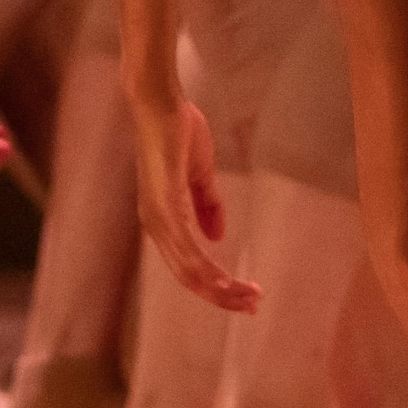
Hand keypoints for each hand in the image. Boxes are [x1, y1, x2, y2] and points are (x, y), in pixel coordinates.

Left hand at [130, 91, 261, 313]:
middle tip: (252, 305)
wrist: (161, 102)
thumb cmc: (177, 131)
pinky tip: (226, 279)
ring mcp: (157, 218)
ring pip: (188, 270)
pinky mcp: (163, 205)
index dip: (216, 284)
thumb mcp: (200, 173)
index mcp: (163, 220)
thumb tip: (217, 237)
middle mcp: (156, 226)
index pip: (189, 266)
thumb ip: (208, 204)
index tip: (245, 294)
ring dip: (219, 288)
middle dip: (221, 296)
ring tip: (248, 296)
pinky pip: (186, 248)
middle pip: (189, 277)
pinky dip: (207, 268)